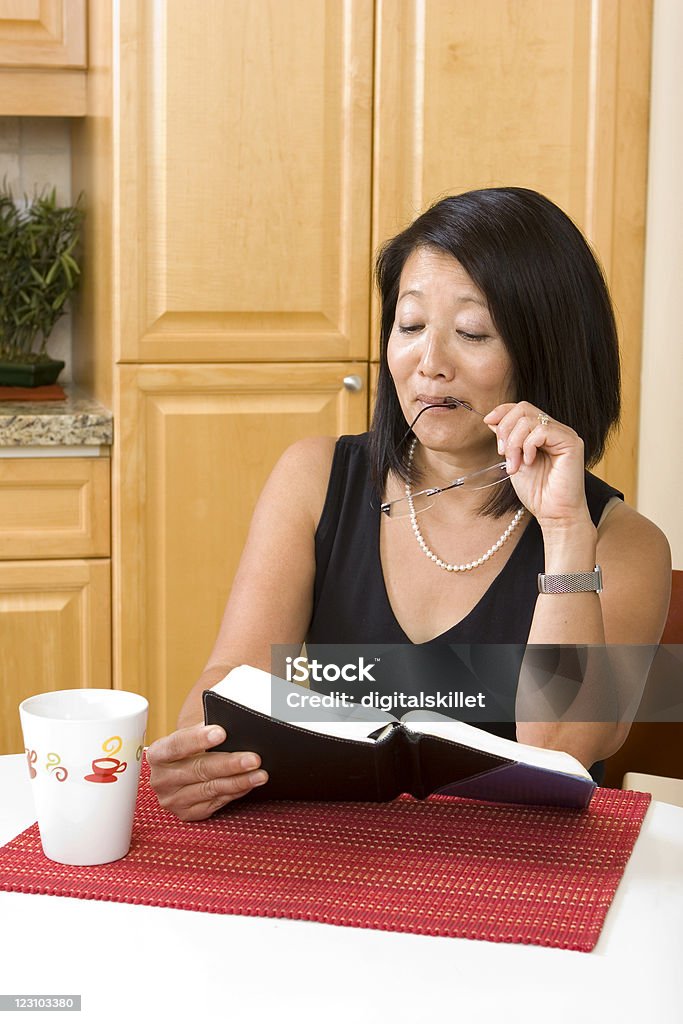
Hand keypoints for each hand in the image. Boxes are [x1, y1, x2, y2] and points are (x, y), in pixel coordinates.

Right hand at [147, 722, 267, 821]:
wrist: (180, 770)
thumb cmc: (189, 748)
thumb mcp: (190, 734)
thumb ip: (205, 728)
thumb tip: (234, 725)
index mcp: (158, 753)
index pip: (178, 745)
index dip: (199, 739)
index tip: (222, 732)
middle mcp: (161, 779)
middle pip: (199, 769)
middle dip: (230, 764)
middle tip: (253, 758)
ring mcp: (173, 800)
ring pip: (211, 789)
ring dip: (239, 781)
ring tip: (260, 774)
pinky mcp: (187, 814)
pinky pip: (216, 803)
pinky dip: (235, 792)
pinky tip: (248, 784)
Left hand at [483, 402, 589, 526]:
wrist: (554, 513)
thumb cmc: (537, 492)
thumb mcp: (513, 460)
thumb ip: (506, 439)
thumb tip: (492, 419)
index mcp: (542, 432)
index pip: (521, 408)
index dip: (502, 411)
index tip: (488, 422)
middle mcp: (555, 430)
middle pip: (523, 408)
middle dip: (505, 429)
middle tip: (503, 453)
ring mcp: (565, 435)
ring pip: (529, 419)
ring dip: (514, 443)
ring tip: (515, 464)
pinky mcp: (572, 443)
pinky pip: (542, 430)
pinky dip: (528, 446)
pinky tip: (530, 462)